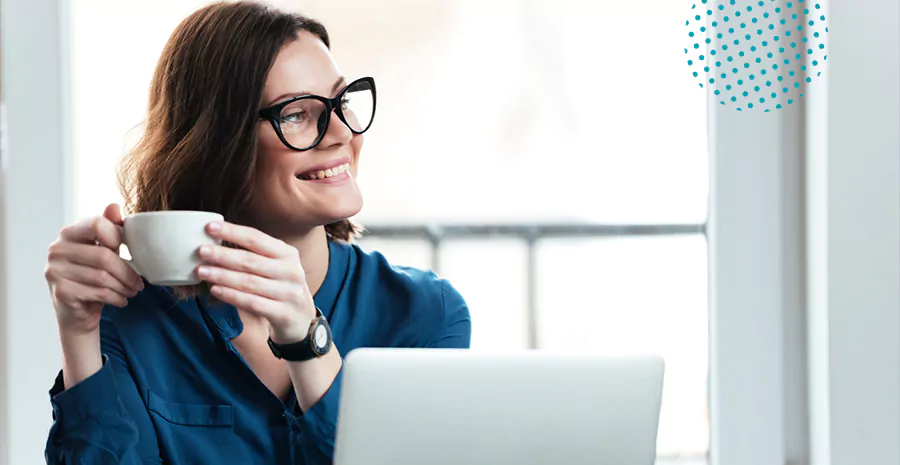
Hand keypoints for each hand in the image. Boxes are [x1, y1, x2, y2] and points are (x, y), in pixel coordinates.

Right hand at [45, 204, 143, 334]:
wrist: (77, 313)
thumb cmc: (93, 277)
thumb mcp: (104, 251)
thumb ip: (109, 229)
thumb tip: (114, 206)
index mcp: (68, 234)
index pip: (96, 223)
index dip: (117, 236)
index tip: (128, 250)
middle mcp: (57, 249)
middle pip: (104, 255)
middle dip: (127, 272)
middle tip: (139, 283)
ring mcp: (55, 270)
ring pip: (103, 276)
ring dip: (124, 287)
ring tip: (132, 291)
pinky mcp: (61, 291)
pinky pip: (98, 292)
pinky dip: (116, 298)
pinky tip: (121, 300)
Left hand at [196, 222, 316, 343]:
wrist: (301, 320)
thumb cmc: (280, 287)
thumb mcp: (277, 266)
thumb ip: (255, 254)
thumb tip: (216, 242)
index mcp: (288, 254)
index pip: (256, 239)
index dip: (232, 232)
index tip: (209, 227)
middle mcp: (291, 271)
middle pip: (250, 260)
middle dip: (222, 255)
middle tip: (200, 251)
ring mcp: (289, 293)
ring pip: (249, 282)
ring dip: (222, 276)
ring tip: (201, 271)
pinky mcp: (283, 313)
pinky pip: (252, 302)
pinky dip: (231, 295)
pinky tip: (215, 290)